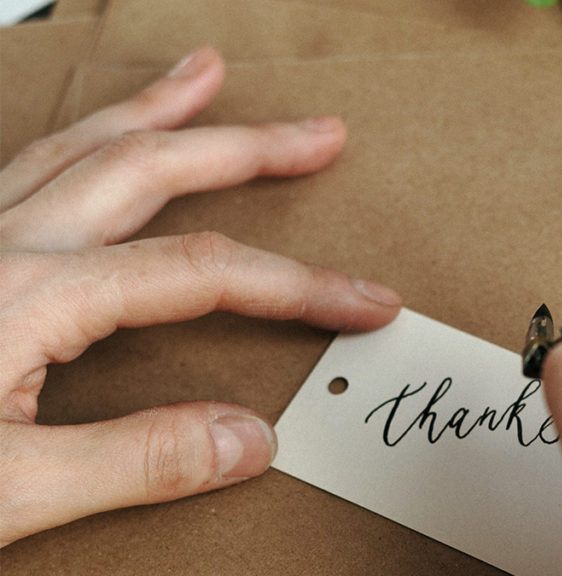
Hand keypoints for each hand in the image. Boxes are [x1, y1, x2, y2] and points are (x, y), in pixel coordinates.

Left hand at [0, 47, 400, 546]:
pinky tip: (85, 145)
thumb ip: (135, 461)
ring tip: (204, 76)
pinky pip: (24, 168)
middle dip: (245, 147)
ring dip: (154, 111)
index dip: (300, 283)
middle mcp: (1, 245)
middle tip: (318, 134)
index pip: (203, 272)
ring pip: (77, 146)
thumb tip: (251, 438)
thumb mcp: (4, 495)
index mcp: (28, 296)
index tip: (366, 301)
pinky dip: (76, 141)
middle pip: (148, 169)